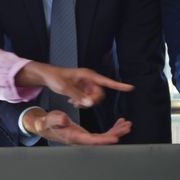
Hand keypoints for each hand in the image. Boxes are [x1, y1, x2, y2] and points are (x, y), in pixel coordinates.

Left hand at [16, 62, 133, 107]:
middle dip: (92, 100)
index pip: (107, 81)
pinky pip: (87, 99)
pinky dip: (82, 102)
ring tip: (73, 102)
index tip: (130, 87)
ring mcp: (86, 85)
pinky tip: (72, 101)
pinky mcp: (82, 90)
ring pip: (93, 98)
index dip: (119, 85)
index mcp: (88, 75)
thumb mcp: (65, 88)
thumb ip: (78, 96)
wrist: (48, 76)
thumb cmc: (56, 78)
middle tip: (79, 103)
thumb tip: (89, 103)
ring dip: (86, 102)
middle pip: (99, 94)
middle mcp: (90, 80)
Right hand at [23, 109, 130, 144]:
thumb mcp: (52, 118)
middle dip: (115, 134)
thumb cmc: (49, 122)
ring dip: (116, 131)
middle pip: (102, 140)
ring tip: (127, 124)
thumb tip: (64, 119)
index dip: (104, 140)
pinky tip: (119, 123)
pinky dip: (112, 128)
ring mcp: (85, 138)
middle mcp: (82, 140)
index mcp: (75, 137)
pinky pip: (102, 134)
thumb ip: (57, 119)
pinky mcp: (87, 135)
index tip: (115, 138)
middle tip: (127, 126)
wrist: (47, 125)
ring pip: (104, 137)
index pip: (92, 140)